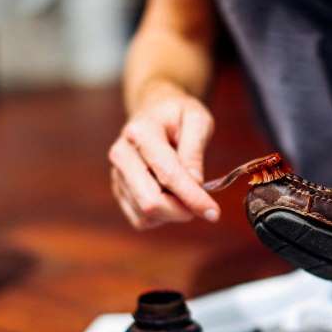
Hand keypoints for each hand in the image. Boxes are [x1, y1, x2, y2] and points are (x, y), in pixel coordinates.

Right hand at [109, 80, 219, 229]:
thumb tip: (195, 183)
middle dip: (182, 210)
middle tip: (203, 205)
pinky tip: (172, 198)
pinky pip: (141, 219)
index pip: (167, 174)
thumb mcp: (197, 119)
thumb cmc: (178, 114)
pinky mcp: (119, 190)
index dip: (192, 197)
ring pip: (146, 214)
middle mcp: (122, 154)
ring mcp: (117, 174)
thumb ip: (194, 150)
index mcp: (140, 132)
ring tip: (186, 192)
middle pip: (150, 201)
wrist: (154, 111)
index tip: (214, 212)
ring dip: (173, 213)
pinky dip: (161, 217)